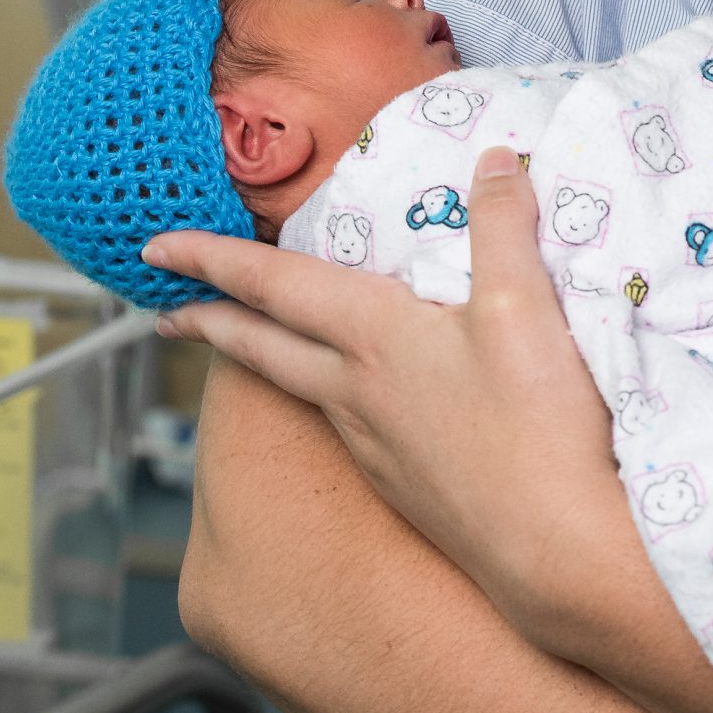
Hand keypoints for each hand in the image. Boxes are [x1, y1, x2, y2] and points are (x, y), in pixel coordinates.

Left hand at [145, 149, 626, 627]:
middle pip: (263, 349)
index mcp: (374, 340)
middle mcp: (358, 395)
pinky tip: (353, 401)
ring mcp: (377, 447)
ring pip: (301, 389)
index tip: (157, 246)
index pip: (274, 286)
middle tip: (167, 311)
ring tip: (256, 344)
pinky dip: (325, 396)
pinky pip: (345, 425)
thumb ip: (503, 227)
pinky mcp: (404, 486)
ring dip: (265, 358)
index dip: (212, 259)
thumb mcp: (524, 306)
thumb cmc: (536, 428)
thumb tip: (495, 160)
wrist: (555, 552)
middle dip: (210, 321)